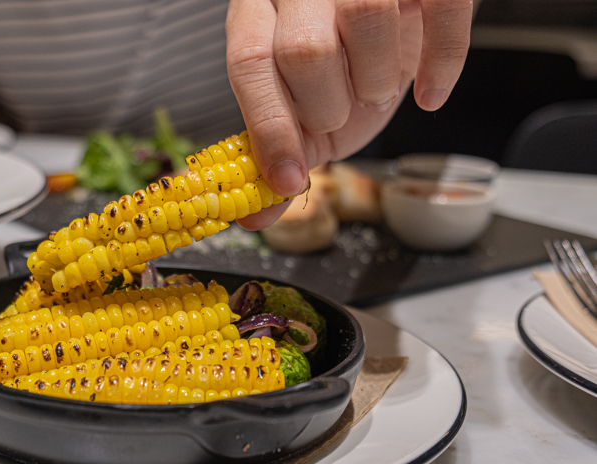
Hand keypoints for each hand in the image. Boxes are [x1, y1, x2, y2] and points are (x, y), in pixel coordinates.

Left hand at [227, 0, 474, 229]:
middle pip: (304, 50)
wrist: (404, 10)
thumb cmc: (345, 59)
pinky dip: (442, 61)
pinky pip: (441, 8)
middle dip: (327, 107)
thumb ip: (278, 153)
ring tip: (375, 90)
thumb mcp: (304, 105)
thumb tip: (255, 215)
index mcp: (257, 11)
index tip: (288, 178)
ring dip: (377, 81)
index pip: (249, 62)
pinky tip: (429, 90)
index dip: (268, 128)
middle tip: (339, 115)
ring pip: (365, 15)